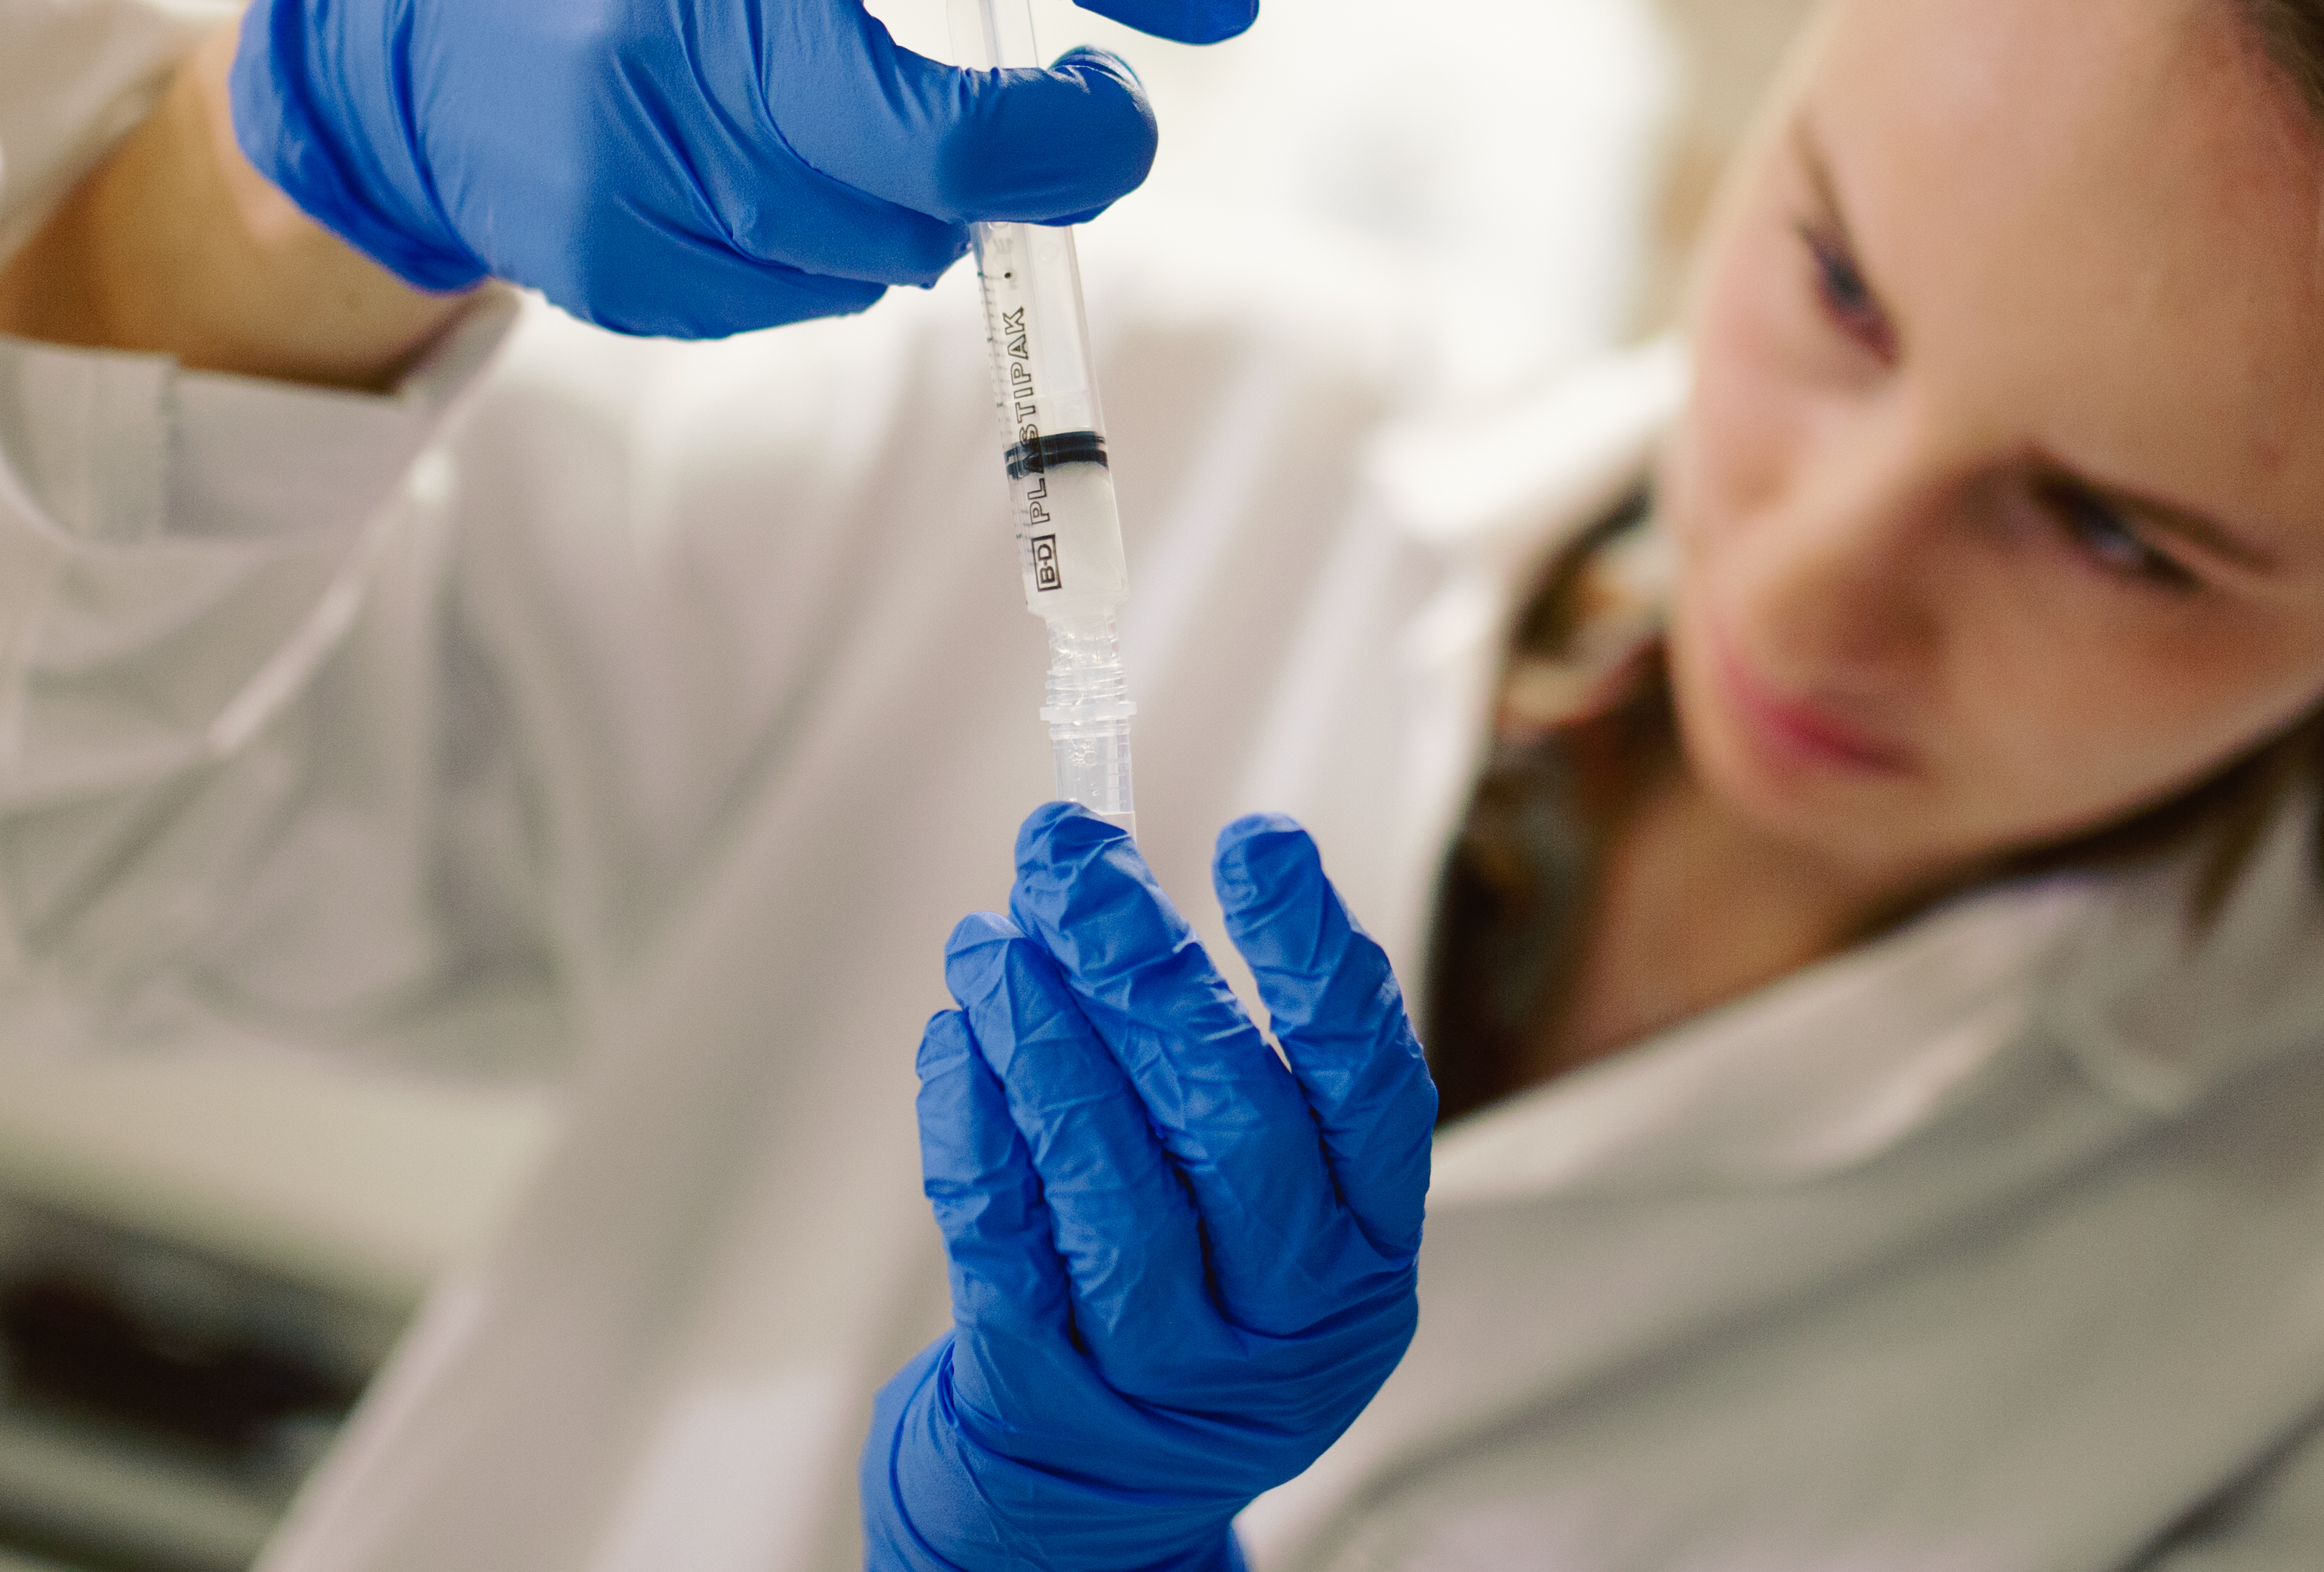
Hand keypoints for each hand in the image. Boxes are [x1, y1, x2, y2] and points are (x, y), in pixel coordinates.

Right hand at [228, 0, 1258, 338]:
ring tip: (865, 124)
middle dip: (1078, 146)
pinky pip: (818, 296)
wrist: (390, 46)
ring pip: (903, 239)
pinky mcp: (625, 271)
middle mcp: (688, 21)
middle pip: (959, 144)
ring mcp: (649, 164)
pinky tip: (765, 181)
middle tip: (1110, 114)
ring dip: (940, 199)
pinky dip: (839, 250)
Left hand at [864, 805, 1437, 1571]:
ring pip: (1110, 1184)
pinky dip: (974, 1123)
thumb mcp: (1274, 1205)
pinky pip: (1004, 1239)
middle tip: (1068, 856)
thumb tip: (1106, 870)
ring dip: (1042, 1036)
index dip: (1317, 960)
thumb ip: (1239, 1062)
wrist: (1107, 1487)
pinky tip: (955, 1035)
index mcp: (1364, 1246)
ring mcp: (1168, 1364)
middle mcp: (1286, 1312)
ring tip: (988, 936)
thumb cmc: (1197, 1284)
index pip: (1368, 1089)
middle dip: (1143, 969)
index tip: (1257, 838)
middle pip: (1229, 1122)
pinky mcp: (1048, 1389)